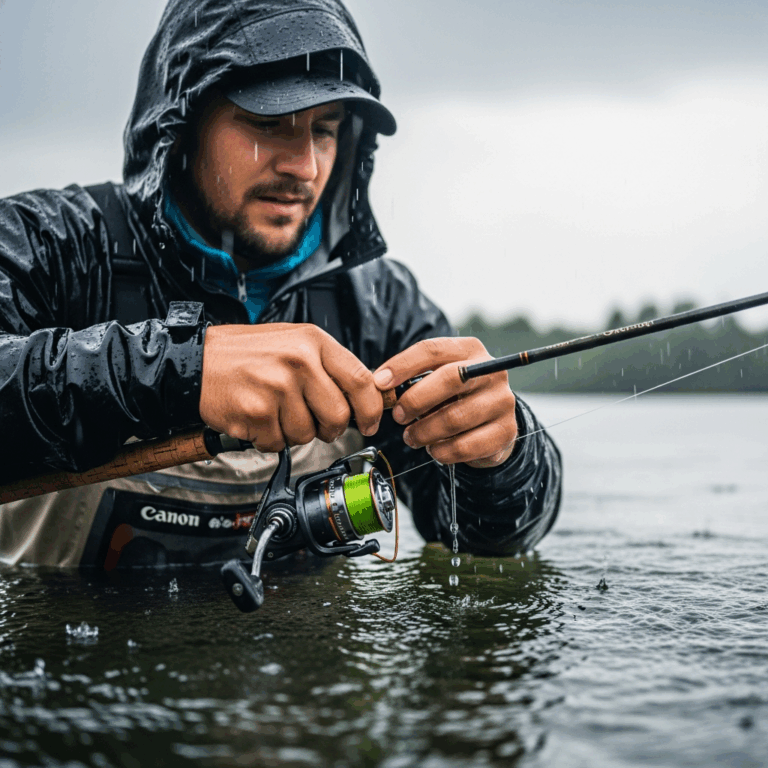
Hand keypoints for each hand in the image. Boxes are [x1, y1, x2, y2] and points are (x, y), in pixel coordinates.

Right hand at [200, 324, 381, 450]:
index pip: (361, 380)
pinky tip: (257, 418)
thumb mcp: (293, 342)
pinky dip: (268, 439)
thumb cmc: (245, 353)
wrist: (196, 361)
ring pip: (307, 434)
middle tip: (313, 422)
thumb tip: (362, 396)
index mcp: (313, 341)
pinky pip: (278, 444)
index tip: (370, 423)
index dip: (371, 409)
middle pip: (338, 416)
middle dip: (329, 428)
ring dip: (292, 432)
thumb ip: (327, 365)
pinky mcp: (258, 412)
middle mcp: (299, 361)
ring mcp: (278, 387)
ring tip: (274, 411)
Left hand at [373, 337, 516, 467]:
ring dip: (425, 431)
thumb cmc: (454, 398)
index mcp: (470, 350)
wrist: (491, 425)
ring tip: (412, 437)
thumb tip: (380, 385)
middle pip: (449, 379)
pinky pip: (466, 446)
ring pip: (455, 418)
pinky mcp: (506, 431)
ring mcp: (502, 401)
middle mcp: (491, 371)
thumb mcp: (436, 379)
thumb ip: (413, 378)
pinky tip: (434, 450)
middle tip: (398, 416)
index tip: (379, 383)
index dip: (402, 365)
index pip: (433, 349)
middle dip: (415, 400)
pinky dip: (442, 452)